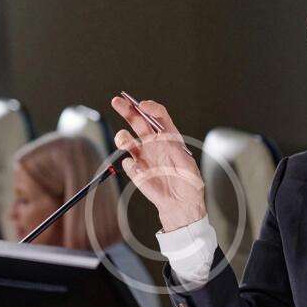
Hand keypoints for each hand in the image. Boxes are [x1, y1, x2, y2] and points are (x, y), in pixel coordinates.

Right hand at [110, 97, 205, 231]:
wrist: (180, 205)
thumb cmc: (189, 185)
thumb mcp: (188, 167)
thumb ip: (175, 152)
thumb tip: (162, 139)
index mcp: (170, 137)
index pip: (159, 116)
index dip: (150, 108)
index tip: (142, 106)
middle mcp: (154, 143)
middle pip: (138, 121)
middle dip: (127, 109)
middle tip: (117, 101)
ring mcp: (143, 156)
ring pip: (126, 139)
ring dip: (122, 137)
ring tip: (123, 141)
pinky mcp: (136, 170)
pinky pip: (128, 163)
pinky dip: (132, 166)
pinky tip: (142, 173)